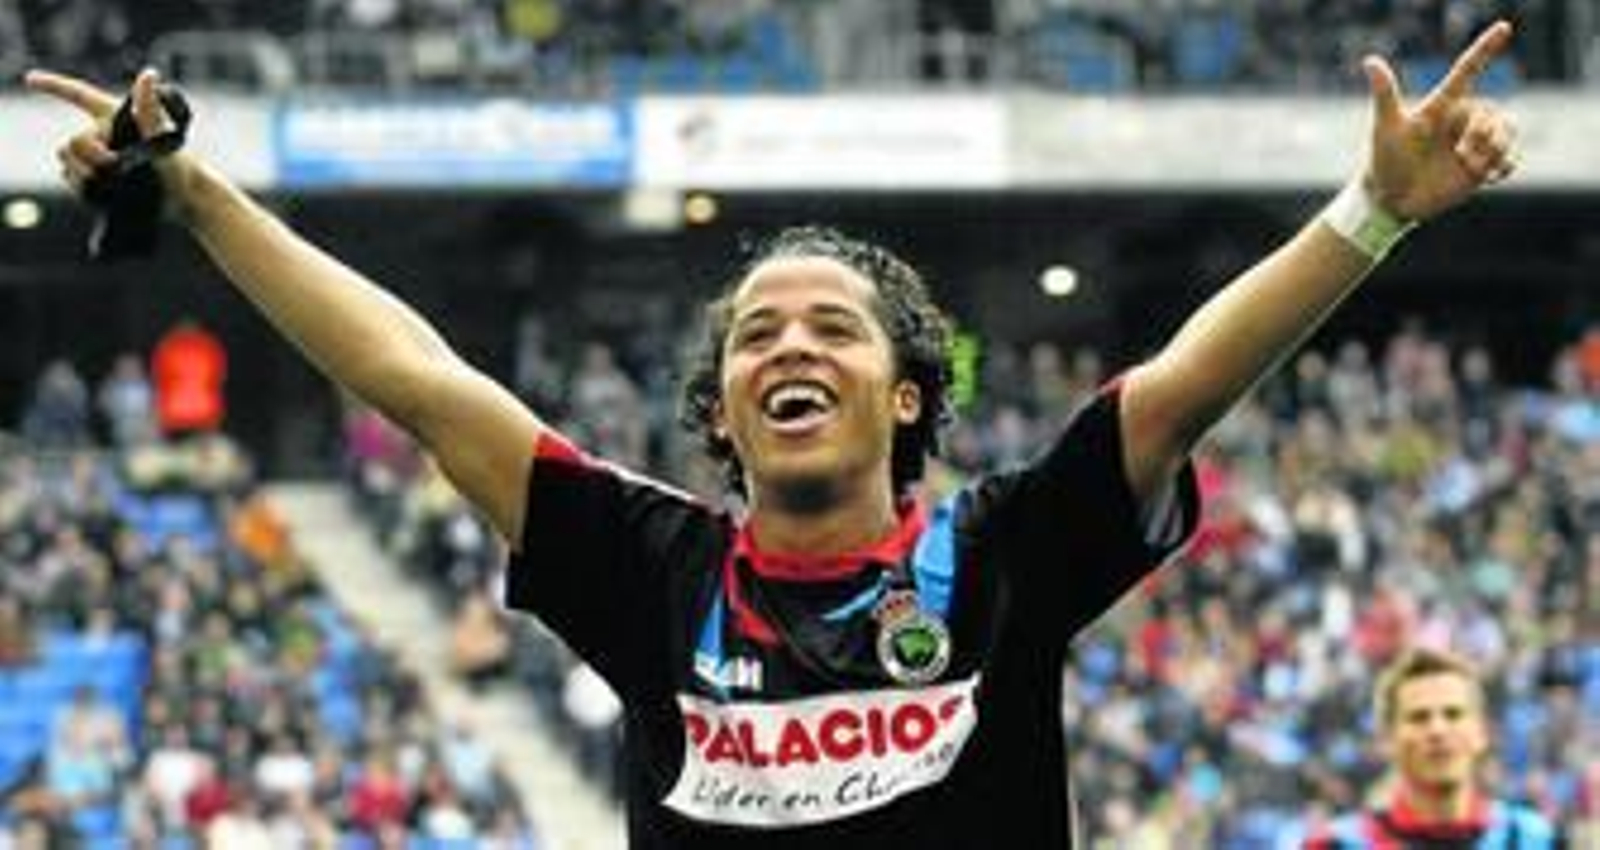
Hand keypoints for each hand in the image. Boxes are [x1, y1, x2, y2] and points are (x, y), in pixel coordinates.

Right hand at [25, 67, 192, 200]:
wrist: (183, 199)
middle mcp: (102, 134)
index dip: (54, 85)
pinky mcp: (97, 179)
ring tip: (113, 182)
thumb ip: (149, 109)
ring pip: (68, 163)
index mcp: (114, 116)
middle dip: (88, 156)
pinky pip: (73, 180)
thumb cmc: (178, 165)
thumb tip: (148, 74)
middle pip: (72, 143)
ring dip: (85, 175)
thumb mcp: (162, 137)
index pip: (78, 95)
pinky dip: (84, 188)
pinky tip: (102, 192)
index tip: (31, 79)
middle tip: (114, 166)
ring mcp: (98, 157)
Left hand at [1361, 20, 1518, 221]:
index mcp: (1443, 104)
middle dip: (1484, 134)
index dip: (1485, 48)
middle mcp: (1462, 118)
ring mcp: (1474, 142)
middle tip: (1461, 154)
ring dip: (1495, 151)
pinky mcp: (1483, 165)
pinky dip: (1503, 167)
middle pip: (1495, 113)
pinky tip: (1486, 177)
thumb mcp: (1386, 126)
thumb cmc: (1385, 159)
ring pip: (1508, 133)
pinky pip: (1511, 159)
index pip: (1468, 70)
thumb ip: (1385, 94)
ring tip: (1470, 167)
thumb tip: (1369, 60)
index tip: (1503, 27)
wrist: (1391, 198)